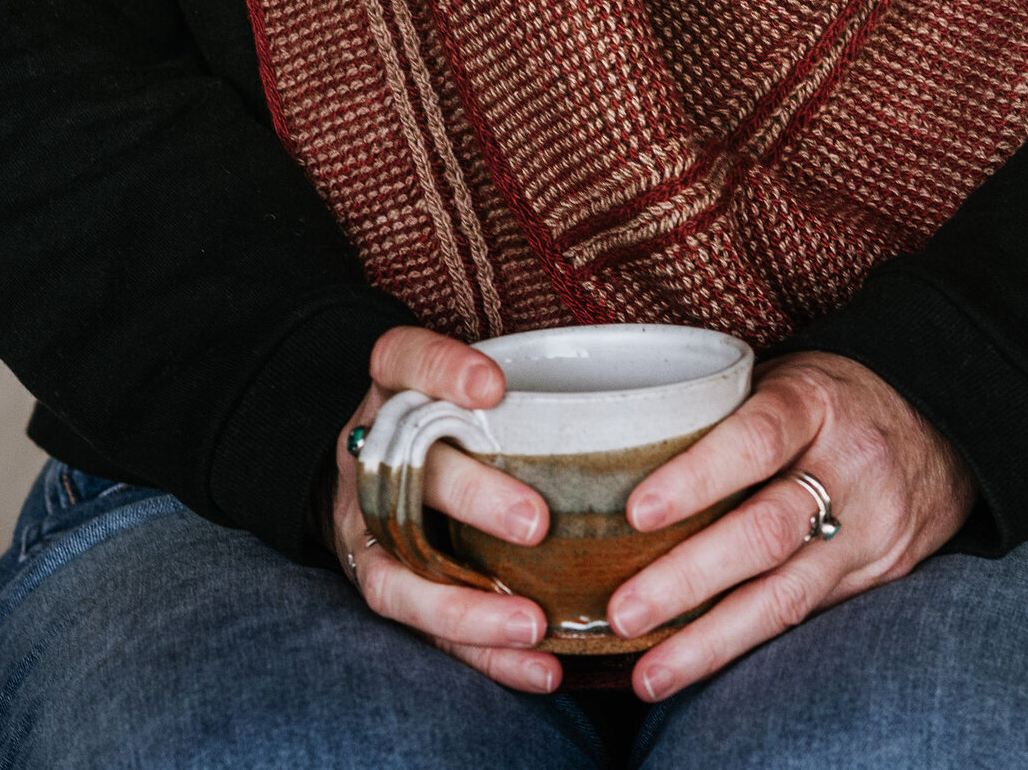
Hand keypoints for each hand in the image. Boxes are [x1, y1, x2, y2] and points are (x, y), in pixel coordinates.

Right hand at [326, 327, 561, 691]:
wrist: (374, 467)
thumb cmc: (456, 420)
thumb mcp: (469, 384)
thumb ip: (527, 389)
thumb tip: (661, 401)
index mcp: (393, 389)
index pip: (403, 360)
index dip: (442, 371)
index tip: (494, 386)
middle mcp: (371, 456)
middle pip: (409, 473)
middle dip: (471, 499)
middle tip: (535, 522)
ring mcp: (366, 526)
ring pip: (401, 572)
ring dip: (468, 604)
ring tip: (534, 624)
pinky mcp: (378, 582)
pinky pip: (424, 629)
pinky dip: (484, 653)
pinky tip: (541, 668)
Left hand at [605, 352, 976, 700]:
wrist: (948, 424)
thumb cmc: (834, 398)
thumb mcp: (787, 376)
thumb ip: (720, 410)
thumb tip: (611, 448)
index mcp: (816, 403)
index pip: (757, 438)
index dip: (696, 477)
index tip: (636, 512)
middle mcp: (850, 467)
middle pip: (765, 532)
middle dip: (688, 580)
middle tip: (623, 611)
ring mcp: (870, 529)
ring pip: (786, 596)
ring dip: (711, 641)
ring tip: (650, 674)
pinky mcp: (880, 575)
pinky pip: (806, 616)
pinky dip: (746, 644)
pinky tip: (697, 664)